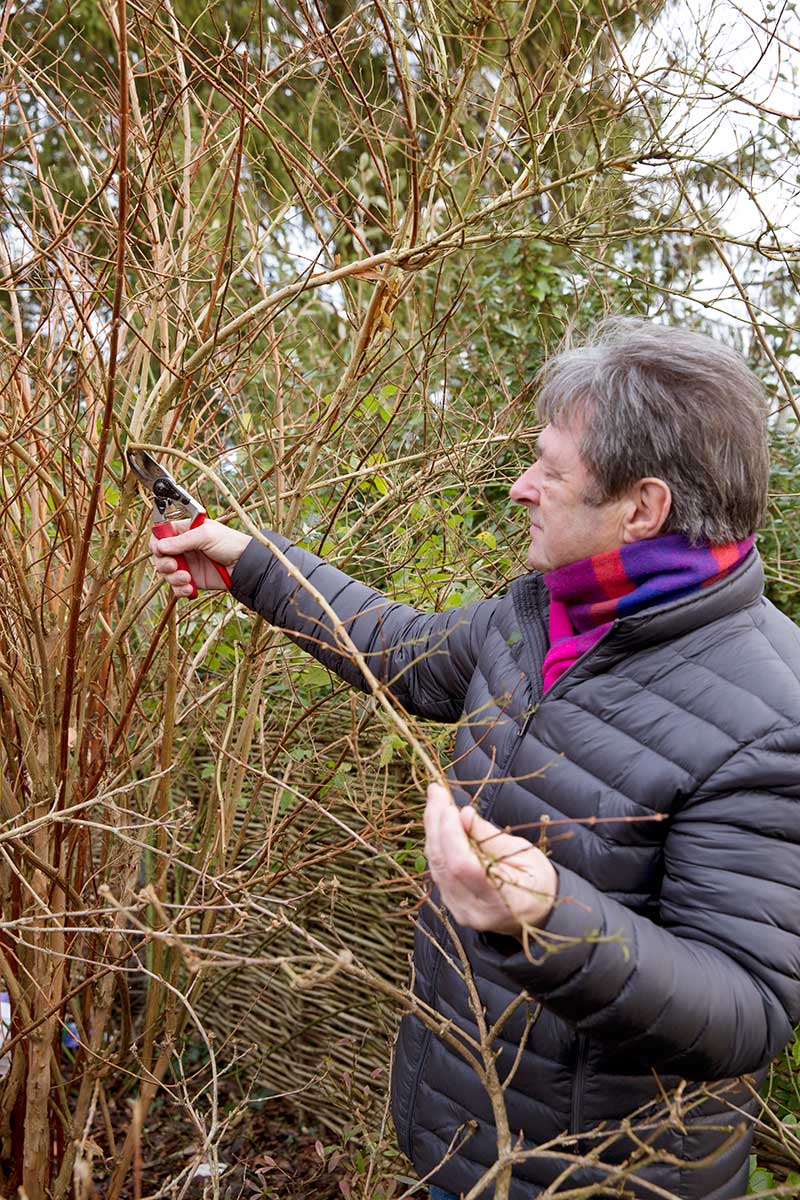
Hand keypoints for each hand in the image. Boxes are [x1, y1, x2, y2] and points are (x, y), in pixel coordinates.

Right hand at [149, 518, 250, 596]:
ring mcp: (187, 565)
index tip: (159, 549)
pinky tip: (190, 588)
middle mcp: (183, 548)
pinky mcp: (192, 580)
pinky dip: (180, 589)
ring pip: (166, 573)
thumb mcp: (206, 535)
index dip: (157, 542)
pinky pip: (177, 587)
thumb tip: (160, 546)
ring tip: (187, 578)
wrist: (245, 566)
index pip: (161, 535)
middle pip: (160, 556)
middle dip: (163, 563)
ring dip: (173, 578)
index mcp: (185, 531)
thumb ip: (182, 540)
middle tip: (174, 565)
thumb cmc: (230, 543)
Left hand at [424, 783, 556, 936]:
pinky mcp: (452, 905)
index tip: (448, 806)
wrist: (536, 912)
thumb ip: (490, 837)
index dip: (451, 834)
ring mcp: (461, 911)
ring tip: (435, 800)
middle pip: (444, 864)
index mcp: (503, 899)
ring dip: (433, 830)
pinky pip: (438, 870)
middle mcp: (475, 910)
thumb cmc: (537, 880)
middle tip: (436, 791)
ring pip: (436, 865)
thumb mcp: (523, 853)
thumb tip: (464, 814)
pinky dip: (436, 843)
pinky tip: (438, 822)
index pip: (463, 866)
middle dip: (437, 823)